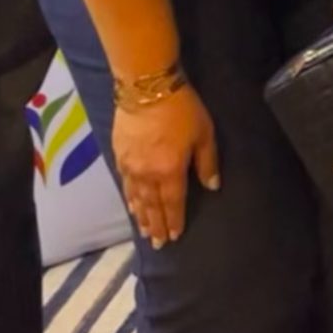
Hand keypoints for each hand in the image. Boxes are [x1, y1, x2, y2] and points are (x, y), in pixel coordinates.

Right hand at [111, 88, 219, 249]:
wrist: (147, 87)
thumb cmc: (182, 109)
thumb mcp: (204, 133)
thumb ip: (207, 163)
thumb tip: (213, 187)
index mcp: (170, 172)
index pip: (173, 203)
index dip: (174, 221)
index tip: (174, 237)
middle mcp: (148, 175)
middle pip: (152, 206)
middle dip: (156, 226)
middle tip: (157, 244)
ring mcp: (130, 166)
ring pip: (136, 198)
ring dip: (141, 216)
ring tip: (144, 231)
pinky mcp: (119, 155)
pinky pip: (124, 184)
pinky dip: (128, 198)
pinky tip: (130, 205)